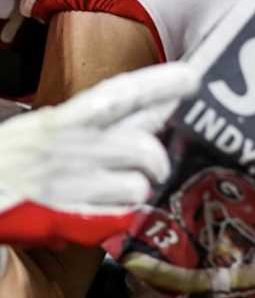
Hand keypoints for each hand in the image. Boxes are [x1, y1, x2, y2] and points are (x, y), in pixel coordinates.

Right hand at [0, 62, 196, 247]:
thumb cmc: (9, 161)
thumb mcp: (45, 128)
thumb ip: (94, 120)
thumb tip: (150, 109)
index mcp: (64, 120)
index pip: (120, 95)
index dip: (159, 84)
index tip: (192, 77)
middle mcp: (71, 149)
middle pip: (143, 147)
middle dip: (158, 158)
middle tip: (155, 164)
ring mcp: (70, 186)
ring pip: (136, 185)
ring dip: (138, 189)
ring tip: (127, 189)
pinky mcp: (65, 220)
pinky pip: (117, 218)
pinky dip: (120, 216)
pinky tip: (108, 212)